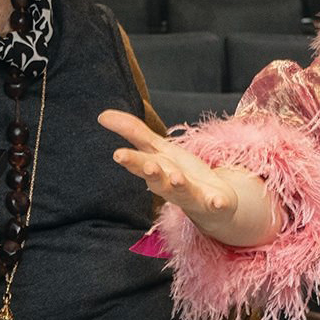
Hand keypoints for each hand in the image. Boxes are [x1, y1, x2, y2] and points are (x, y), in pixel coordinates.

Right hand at [99, 109, 277, 245]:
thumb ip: (133, 132)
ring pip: (183, 191)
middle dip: (152, 173)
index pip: (141, 164)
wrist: (211, 204)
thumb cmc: (180, 174)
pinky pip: (215, 205)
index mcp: (157, 170)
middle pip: (159, 179)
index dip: (131, 160)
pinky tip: (218, 202)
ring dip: (179, 185)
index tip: (118, 154)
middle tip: (146, 166)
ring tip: (176, 177)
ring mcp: (193, 196)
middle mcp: (171, 185)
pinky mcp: (215, 204)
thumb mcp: (158, 150)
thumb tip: (101, 115)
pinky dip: (216, 204)